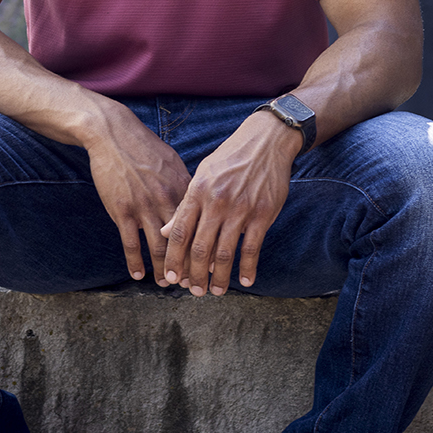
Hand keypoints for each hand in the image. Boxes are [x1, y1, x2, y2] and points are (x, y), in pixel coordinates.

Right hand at [84, 107, 190, 282]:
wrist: (114, 134)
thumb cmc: (145, 148)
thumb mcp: (173, 163)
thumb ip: (186, 186)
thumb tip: (201, 203)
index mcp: (184, 188)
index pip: (200, 226)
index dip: (207, 248)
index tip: (212, 267)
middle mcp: (166, 200)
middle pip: (182, 241)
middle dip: (189, 266)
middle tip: (193, 285)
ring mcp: (143, 207)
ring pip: (157, 247)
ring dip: (163, 269)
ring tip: (167, 284)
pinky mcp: (122, 210)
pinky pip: (130, 243)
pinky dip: (135, 261)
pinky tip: (138, 275)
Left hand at [160, 112, 298, 294]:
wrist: (265, 141)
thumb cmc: (230, 159)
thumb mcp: (202, 176)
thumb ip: (185, 205)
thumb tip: (166, 232)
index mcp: (197, 192)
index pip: (180, 233)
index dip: (174, 259)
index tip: (171, 278)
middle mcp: (216, 202)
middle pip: (200, 248)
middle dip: (194, 274)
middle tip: (194, 291)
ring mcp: (240, 209)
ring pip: (225, 252)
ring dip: (219, 277)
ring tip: (217, 291)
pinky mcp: (263, 214)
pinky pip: (252, 247)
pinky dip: (248, 267)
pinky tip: (245, 280)